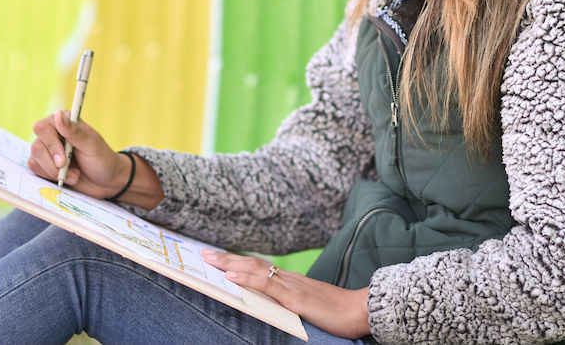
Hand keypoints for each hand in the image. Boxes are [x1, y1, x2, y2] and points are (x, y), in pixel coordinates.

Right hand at [29, 110, 127, 198]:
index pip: (42, 128)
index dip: (51, 145)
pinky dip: (51, 177)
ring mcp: (47, 150)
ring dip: (54, 172)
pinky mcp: (44, 165)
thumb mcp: (91, 145)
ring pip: (34, 159)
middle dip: (52, 163)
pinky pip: (35, 170)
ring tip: (74, 174)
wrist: (106, 181)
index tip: (63, 160)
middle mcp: (52, 134)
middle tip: (69, 169)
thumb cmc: (102, 159)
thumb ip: (74, 131)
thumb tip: (58, 114)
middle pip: (37, 146)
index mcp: (64, 122)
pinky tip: (67, 177)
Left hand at [201, 250, 370, 339]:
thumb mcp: (310, 307)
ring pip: (255, 269)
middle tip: (203, 252)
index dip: (237, 261)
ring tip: (209, 259)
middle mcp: (289, 278)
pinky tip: (231, 276)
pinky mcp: (295, 298)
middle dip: (226, 258)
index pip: (259, 266)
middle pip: (252, 263)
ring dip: (230, 263)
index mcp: (291, 281)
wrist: (361, 310)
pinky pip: (267, 285)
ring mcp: (291, 286)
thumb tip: (272, 307)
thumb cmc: (339, 312)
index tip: (218, 257)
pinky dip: (247, 278)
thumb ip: (291, 304)